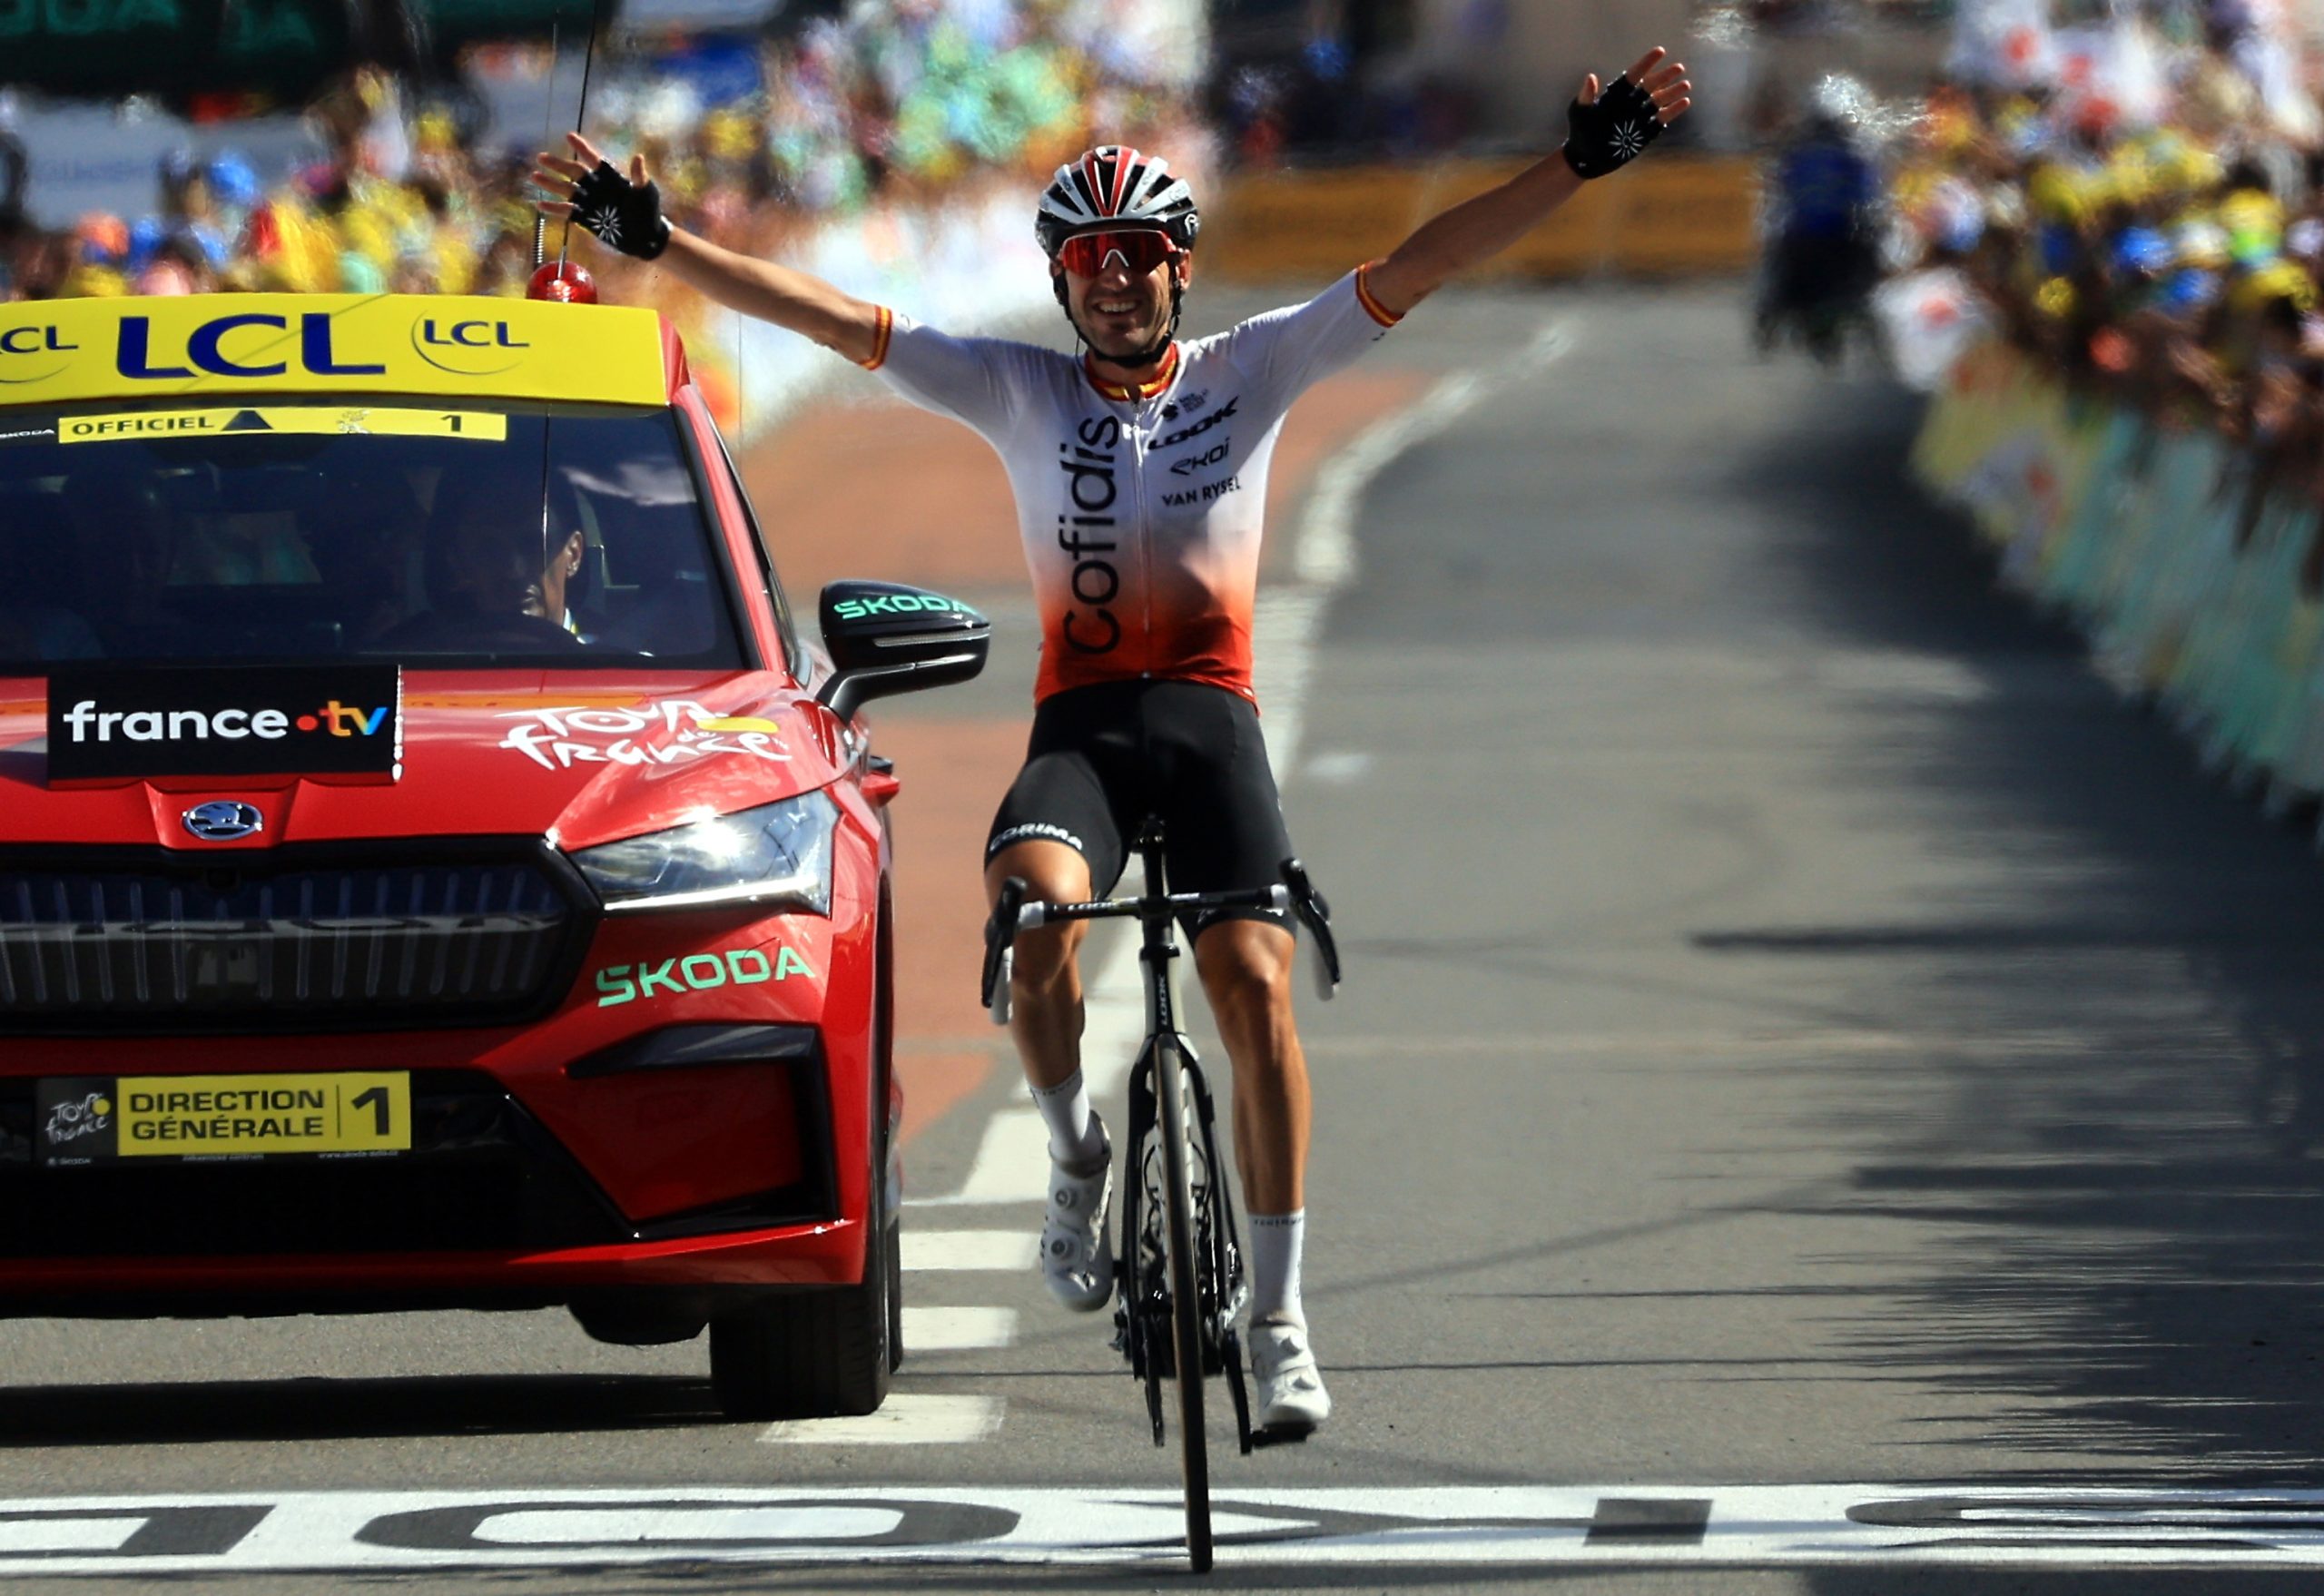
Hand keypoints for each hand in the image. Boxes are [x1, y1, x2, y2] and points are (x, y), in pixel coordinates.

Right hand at [532, 130, 670, 259]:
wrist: (646, 237)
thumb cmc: (648, 211)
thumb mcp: (645, 193)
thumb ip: (638, 177)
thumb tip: (638, 157)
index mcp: (610, 177)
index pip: (593, 159)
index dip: (582, 148)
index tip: (569, 136)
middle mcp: (596, 186)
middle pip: (574, 172)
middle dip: (558, 165)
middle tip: (541, 157)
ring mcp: (589, 202)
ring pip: (566, 189)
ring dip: (550, 183)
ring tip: (534, 176)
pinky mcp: (585, 218)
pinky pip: (566, 211)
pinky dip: (554, 208)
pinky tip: (539, 205)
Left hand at [1562, 47, 1691, 179]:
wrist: (1586, 157)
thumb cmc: (1579, 131)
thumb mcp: (1579, 112)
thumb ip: (1586, 96)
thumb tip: (1591, 77)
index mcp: (1617, 93)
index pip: (1634, 75)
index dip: (1646, 63)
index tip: (1660, 51)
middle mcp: (1631, 101)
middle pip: (1650, 85)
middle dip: (1664, 76)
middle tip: (1679, 68)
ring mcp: (1639, 115)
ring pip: (1659, 100)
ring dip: (1672, 92)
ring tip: (1686, 85)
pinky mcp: (1646, 130)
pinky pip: (1662, 118)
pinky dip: (1673, 110)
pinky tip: (1685, 102)